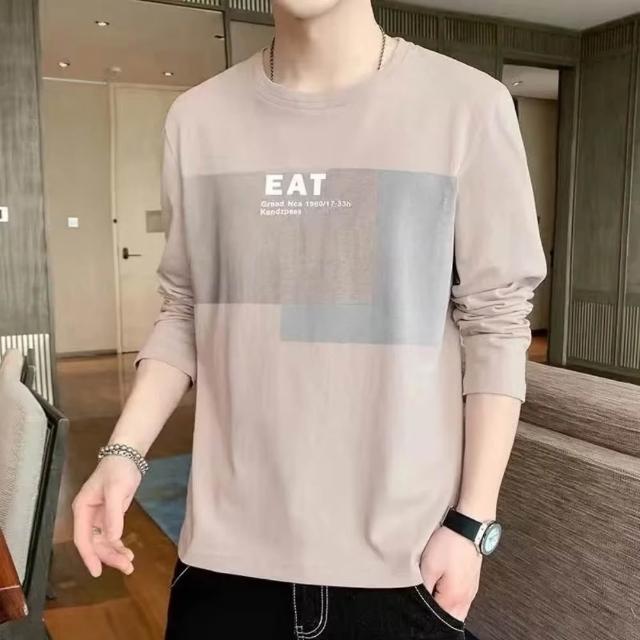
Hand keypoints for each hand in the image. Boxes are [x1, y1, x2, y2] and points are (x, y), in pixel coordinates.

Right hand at [72, 456, 140, 576]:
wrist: (127, 456)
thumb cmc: (118, 470)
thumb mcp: (116, 490)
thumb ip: (113, 515)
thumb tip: (112, 539)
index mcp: (82, 509)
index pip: (82, 538)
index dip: (89, 556)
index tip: (97, 571)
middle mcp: (87, 515)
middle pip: (94, 543)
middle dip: (108, 556)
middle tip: (126, 567)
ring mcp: (98, 516)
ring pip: (103, 542)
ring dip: (114, 553)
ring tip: (129, 564)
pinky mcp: (109, 516)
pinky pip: (111, 535)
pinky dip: (118, 545)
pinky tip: (127, 553)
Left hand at [419, 525, 481, 621]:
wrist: (469, 526)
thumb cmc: (450, 543)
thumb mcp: (428, 566)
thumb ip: (423, 588)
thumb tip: (419, 602)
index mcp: (453, 600)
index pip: (436, 620)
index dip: (424, 613)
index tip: (416, 604)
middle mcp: (465, 599)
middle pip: (448, 618)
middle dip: (436, 613)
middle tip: (425, 598)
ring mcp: (471, 591)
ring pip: (456, 610)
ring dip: (445, 606)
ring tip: (434, 590)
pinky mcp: (472, 582)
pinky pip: (462, 599)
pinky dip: (452, 599)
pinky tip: (444, 586)